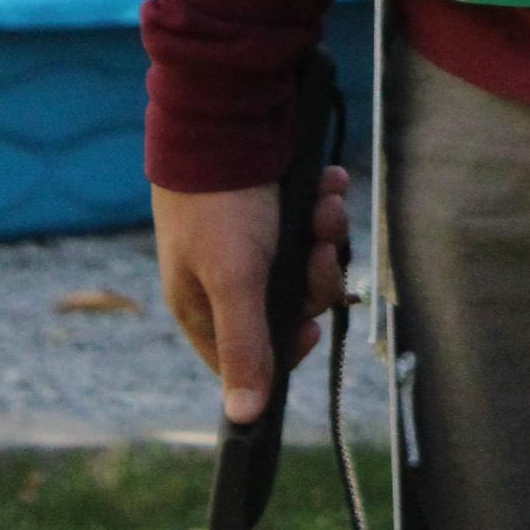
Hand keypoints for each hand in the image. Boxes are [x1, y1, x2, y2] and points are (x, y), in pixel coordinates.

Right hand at [152, 164, 351, 423]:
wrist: (225, 110)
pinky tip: (329, 183)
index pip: (245, 359)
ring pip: (306, 261)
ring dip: (325, 235)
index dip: (285, 349)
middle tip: (320, 250)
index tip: (310, 327)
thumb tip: (245, 418)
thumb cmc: (221, 201)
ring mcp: (251, 238)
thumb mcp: (235, 279)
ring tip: (326, 204)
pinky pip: (311, 221)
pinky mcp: (274, 205)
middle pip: (287, 307)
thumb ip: (245, 345)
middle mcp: (225, 276)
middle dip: (314, 277)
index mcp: (201, 305)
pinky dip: (324, 205)